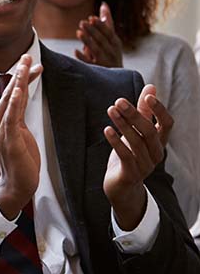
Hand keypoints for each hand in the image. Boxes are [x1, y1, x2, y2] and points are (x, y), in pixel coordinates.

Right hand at [0, 55, 42, 218]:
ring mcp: (0, 131)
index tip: (32, 65)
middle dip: (19, 73)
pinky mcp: (8, 139)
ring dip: (18, 81)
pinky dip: (14, 102)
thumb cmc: (21, 161)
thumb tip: (23, 101)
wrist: (17, 185)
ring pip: (10, 101)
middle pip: (9, 93)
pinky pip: (11, 116)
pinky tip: (19, 89)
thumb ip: (19, 117)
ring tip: (26, 65)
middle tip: (27, 56)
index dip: (22, 78)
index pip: (11, 94)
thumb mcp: (21, 134)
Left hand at [75, 2, 122, 67]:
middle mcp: (112, 52)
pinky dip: (83, 57)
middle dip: (92, 31)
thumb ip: (107, 23)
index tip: (91, 18)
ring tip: (79, 32)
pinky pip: (89, 64)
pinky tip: (75, 51)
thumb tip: (104, 4)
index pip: (108, 33)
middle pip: (102, 40)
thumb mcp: (111, 39)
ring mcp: (105, 61)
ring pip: (96, 50)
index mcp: (115, 43)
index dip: (100, 25)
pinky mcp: (98, 70)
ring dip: (88, 41)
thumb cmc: (111, 53)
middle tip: (82, 22)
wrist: (116, 78)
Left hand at [103, 84, 166, 227]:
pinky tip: (107, 130)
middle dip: (134, 114)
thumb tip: (151, 86)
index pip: (167, 123)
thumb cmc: (129, 155)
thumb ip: (143, 111)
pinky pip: (125, 155)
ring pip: (136, 142)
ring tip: (110, 110)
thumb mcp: (136, 132)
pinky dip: (116, 141)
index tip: (148, 96)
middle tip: (118, 101)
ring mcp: (145, 165)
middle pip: (149, 131)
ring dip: (122, 125)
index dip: (159, 110)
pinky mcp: (131, 173)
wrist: (122, 187)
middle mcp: (156, 153)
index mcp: (159, 142)